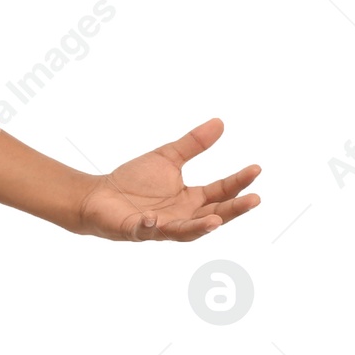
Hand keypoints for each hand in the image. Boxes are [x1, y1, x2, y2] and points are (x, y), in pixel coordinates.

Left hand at [74, 118, 260, 241]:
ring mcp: (162, 226)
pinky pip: (147, 231)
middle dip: (234, 209)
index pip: (221, 192)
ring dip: (201, 227)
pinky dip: (151, 226)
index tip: (256, 168)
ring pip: (186, 231)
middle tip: (255, 199)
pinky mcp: (138, 230)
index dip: (239, 182)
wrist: (99, 195)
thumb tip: (220, 122)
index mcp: (191, 200)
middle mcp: (182, 216)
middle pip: (214, 214)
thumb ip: (192, 144)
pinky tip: (153, 218)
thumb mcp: (167, 158)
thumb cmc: (133, 181)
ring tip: (217, 220)